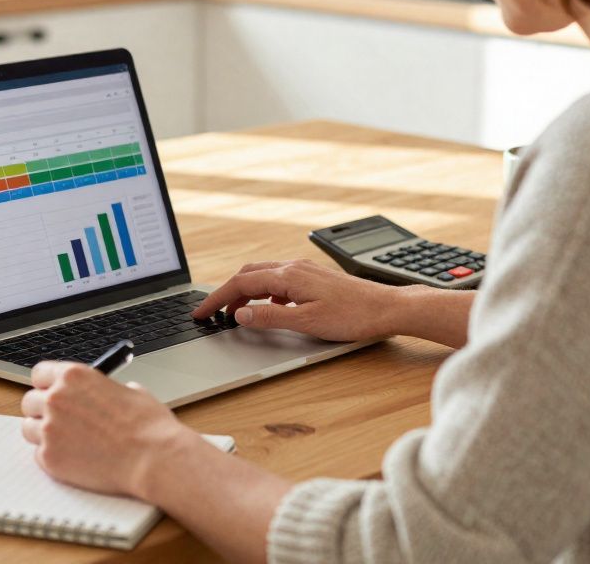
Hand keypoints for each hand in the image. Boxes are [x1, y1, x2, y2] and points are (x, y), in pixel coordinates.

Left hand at [20, 361, 196, 497]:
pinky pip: (39, 455)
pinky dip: (53, 457)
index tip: (52, 391)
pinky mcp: (50, 458)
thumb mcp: (130, 391)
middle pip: (29, 401)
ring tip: (68, 441)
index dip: (47, 384)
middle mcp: (56, 399)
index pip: (39, 373)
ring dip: (43, 433)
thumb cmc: (148, 426)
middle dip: (42, 409)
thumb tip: (103, 394)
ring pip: (29, 429)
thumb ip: (105, 390)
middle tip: (59, 419)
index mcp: (74, 376)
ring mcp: (50, 430)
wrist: (153, 459)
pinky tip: (75, 458)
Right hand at [191, 258, 443, 342]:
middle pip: (248, 274)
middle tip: (212, 312)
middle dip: (226, 292)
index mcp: (289, 276)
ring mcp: (305, 270)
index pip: (241, 284)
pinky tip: (269, 307)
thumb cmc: (354, 316)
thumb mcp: (307, 322)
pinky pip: (279, 279)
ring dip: (244, 291)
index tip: (201, 313)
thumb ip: (271, 318)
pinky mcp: (314, 277)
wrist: (388, 308)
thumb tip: (240, 315)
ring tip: (235, 313)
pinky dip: (263, 291)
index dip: (217, 299)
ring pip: (263, 275)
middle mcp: (294, 267)